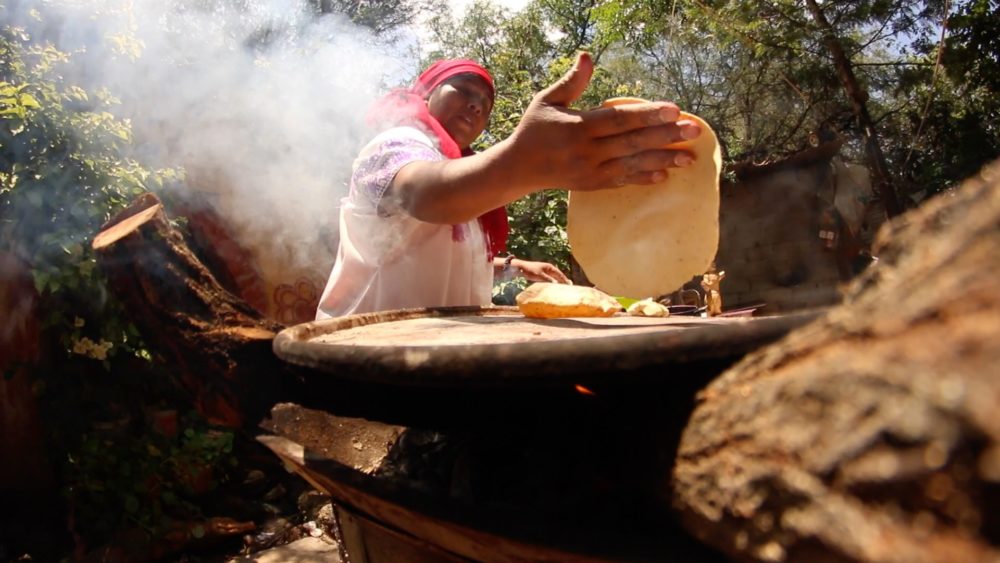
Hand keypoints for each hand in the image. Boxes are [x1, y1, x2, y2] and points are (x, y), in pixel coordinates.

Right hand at [504, 51, 701, 190]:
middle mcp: (587, 151)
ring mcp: (591, 171)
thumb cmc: (535, 128)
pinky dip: (643, 178)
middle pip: (632, 142)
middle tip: (695, 129)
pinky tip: (665, 174)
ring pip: (632, 164)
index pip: (619, 120)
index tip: (674, 109)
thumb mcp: (547, 100)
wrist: (518, 168)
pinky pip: (622, 181)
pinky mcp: (592, 185)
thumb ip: (571, 81)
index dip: (647, 115)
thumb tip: (588, 56)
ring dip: (663, 160)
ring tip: (690, 157)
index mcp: (578, 127)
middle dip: (666, 136)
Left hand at [513, 259, 571, 283]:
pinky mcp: (542, 276)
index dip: (565, 279)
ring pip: (554, 278)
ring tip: (563, 289)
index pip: (560, 274)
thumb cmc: (530, 270)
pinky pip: (549, 280)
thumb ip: (548, 279)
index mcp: (550, 267)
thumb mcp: (540, 275)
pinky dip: (552, 283)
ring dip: (558, 283)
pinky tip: (554, 288)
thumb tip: (556, 283)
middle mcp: (549, 269)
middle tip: (569, 287)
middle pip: (558, 276)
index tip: (570, 284)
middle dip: (563, 281)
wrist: (521, 268)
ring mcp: (545, 272)